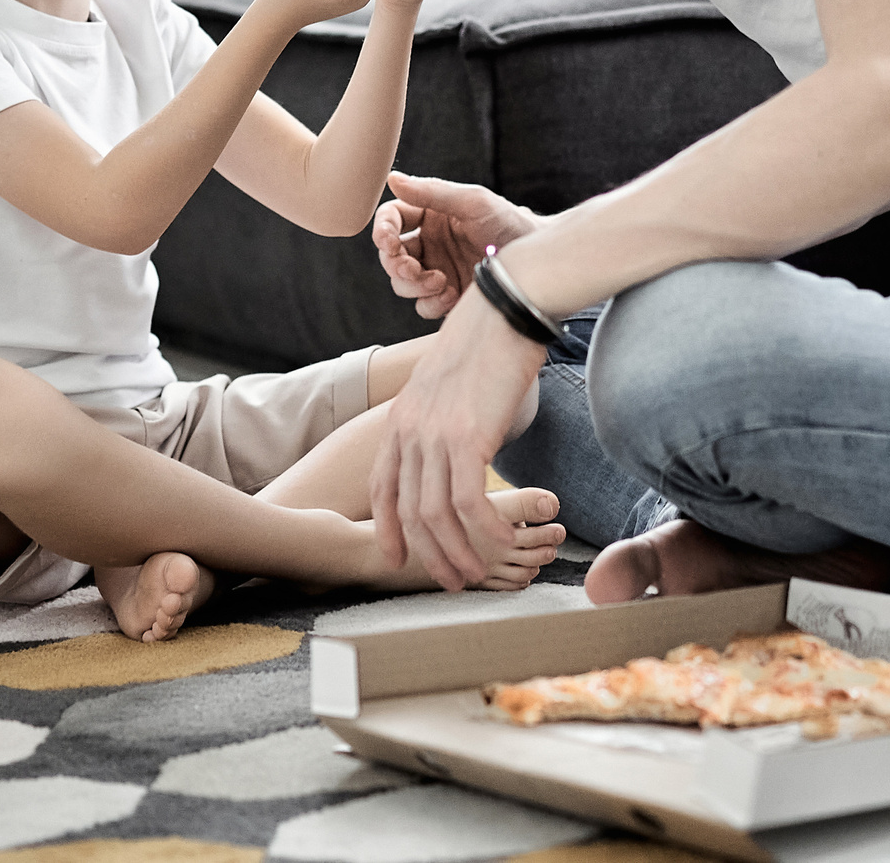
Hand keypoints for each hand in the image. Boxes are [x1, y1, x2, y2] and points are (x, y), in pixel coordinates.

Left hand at [369, 287, 549, 587]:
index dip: (389, 527)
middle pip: (409, 510)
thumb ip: (441, 417)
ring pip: (436, 515)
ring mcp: (434, 436)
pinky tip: (501, 541)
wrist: (506, 309)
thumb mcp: (448, 382)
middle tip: (450, 579)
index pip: (383, 486)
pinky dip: (484, 530)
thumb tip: (459, 443)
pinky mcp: (467, 438)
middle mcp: (409, 431)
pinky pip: (469, 503)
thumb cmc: (487, 340)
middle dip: (427, 553)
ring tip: (475, 574)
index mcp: (400, 418)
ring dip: (456, 552)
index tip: (397, 557)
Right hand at [372, 172, 538, 320]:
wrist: (534, 261)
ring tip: (441, 281)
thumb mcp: (472, 202)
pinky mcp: (447, 297)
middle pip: (391, 256)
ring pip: (402, 283)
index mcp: (430, 216)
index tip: (388, 241)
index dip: (382, 230)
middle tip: (414, 269)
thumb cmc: (508, 223)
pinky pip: (423, 305)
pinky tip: (452, 295)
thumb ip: (432, 192)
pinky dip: (431, 303)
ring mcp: (436, 271)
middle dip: (396, 264)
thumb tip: (393, 179)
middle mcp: (429, 244)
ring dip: (414, 285)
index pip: (392, 219)